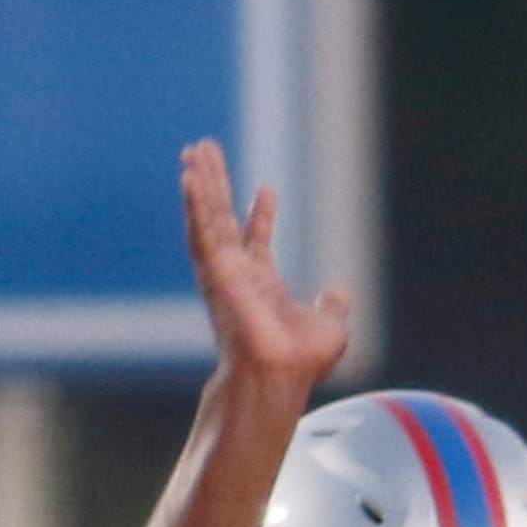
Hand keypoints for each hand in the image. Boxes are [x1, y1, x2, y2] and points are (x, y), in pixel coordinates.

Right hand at [180, 138, 349, 388]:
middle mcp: (236, 275)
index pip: (256, 241)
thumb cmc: (300, 362)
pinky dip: (195, 203)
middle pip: (222, 220)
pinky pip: (202, 229)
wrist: (281, 375)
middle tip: (206, 153)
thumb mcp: (329, 326)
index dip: (261, 215)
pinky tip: (189, 176)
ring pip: (207, 218)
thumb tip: (336, 292)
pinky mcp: (214, 269)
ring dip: (201, 185)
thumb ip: (332, 307)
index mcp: (260, 284)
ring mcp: (222, 271)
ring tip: (194, 151)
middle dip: (215, 187)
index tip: (268, 188)